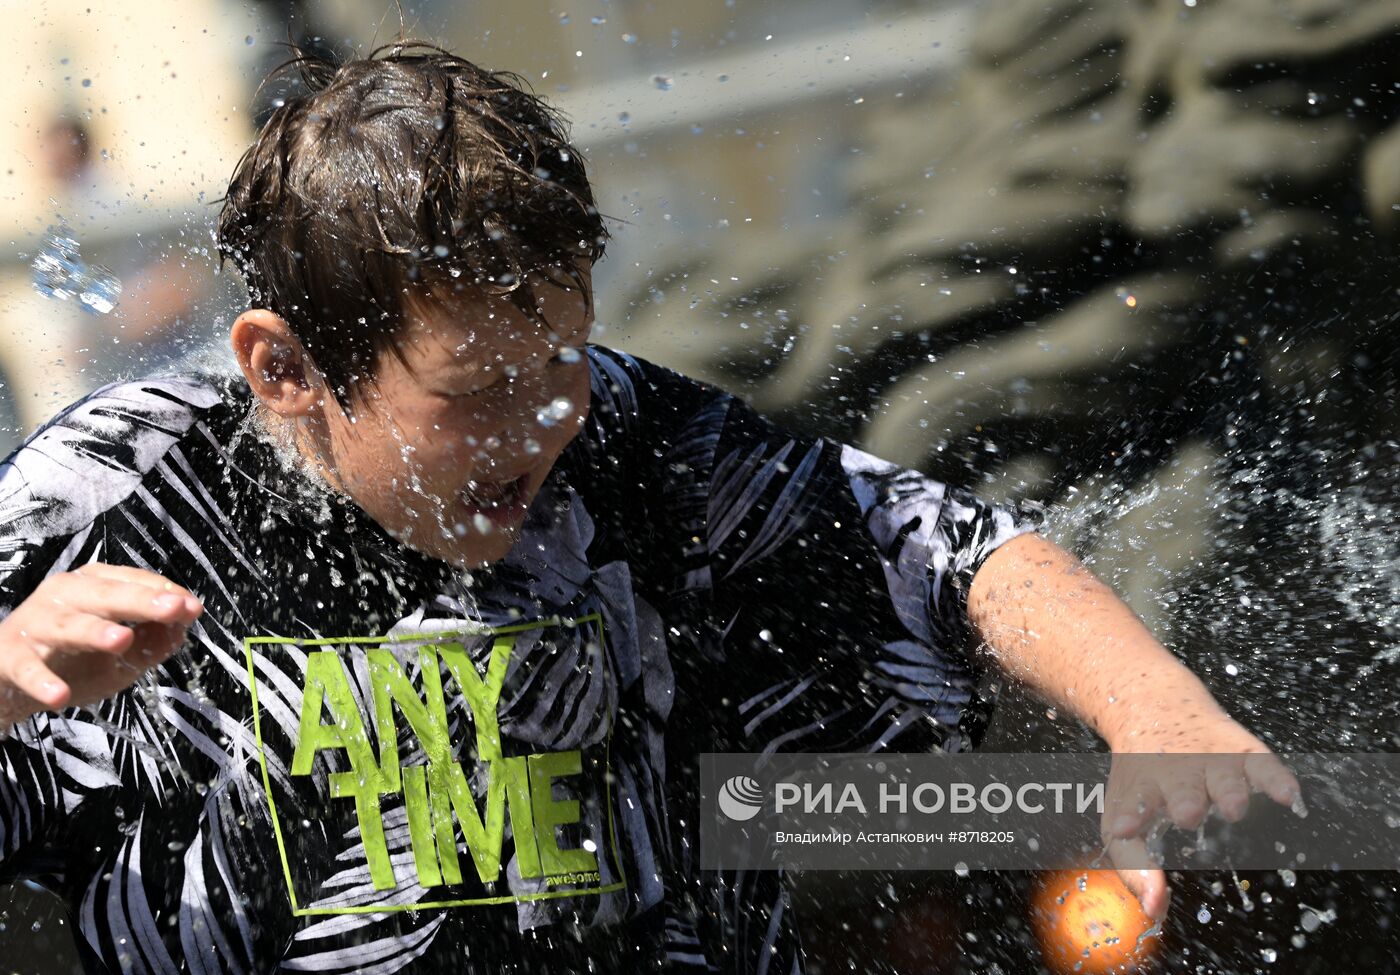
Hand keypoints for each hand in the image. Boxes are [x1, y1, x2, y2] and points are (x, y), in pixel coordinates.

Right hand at [0, 563, 202, 728]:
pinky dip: (41, 680)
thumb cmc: (71, 659)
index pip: (136, 583)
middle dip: (142, 600)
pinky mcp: (9, 655)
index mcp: (96, 586)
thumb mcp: (120, 655)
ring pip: (68, 624)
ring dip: (94, 631)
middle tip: (173, 608)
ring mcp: (36, 622)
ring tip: (121, 640)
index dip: (166, 594)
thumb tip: (183, 629)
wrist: (8, 679)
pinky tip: (58, 695)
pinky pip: (27, 667)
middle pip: (108, 595)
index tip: (192, 608)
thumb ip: (152, 642)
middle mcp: (66, 595)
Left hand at [1100, 714, 1300, 921]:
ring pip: (1225, 777)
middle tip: (1186, 814)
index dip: (1130, 816)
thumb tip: (1154, 911)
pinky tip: (1288, 795)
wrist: (1156, 709)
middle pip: (1183, 789)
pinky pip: (1265, 765)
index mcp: (1144, 786)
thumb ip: (1134, 866)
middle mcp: (1178, 772)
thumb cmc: (1141, 779)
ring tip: (1232, 807)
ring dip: (1228, 791)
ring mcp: (1212, 761)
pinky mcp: (1245, 753)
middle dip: (1185, 801)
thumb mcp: (1122, 815)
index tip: (1123, 827)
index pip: (1135, 802)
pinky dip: (1277, 780)